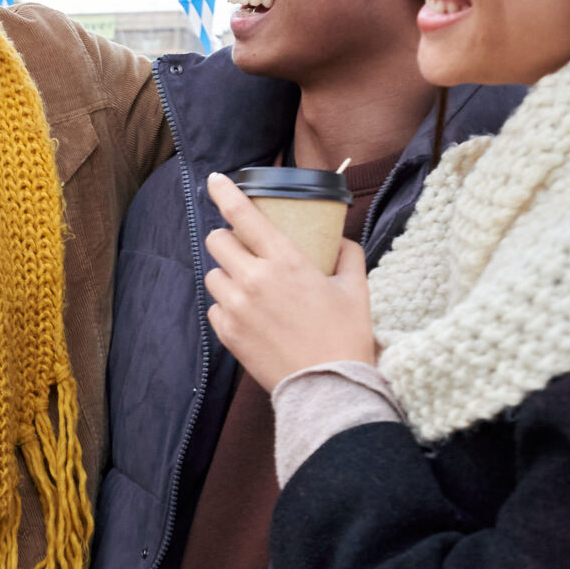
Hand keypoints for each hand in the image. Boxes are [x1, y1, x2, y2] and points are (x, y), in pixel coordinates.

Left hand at [201, 173, 377, 388]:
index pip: (244, 215)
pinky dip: (227, 306)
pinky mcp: (227, 333)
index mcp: (285, 261)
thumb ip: (347, 255)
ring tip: (252, 288)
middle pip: (216, 241)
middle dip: (228, 240)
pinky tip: (251, 315)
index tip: (214, 180)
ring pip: (213, 275)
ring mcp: (236, 308)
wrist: (329, 388)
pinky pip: (214, 307)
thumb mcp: (356, 288)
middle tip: (245, 249)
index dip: (225, 193)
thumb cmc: (346, 336)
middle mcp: (254, 280)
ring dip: (228, 275)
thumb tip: (339, 240)